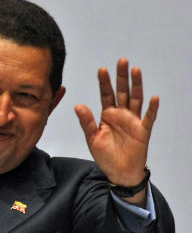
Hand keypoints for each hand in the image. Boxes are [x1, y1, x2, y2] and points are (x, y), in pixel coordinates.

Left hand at [74, 58, 158, 203]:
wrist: (119, 171)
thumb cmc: (105, 155)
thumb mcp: (92, 138)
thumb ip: (86, 122)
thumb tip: (78, 105)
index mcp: (108, 115)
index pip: (106, 95)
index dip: (104, 82)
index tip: (102, 69)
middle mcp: (121, 114)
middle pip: (122, 92)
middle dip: (121, 77)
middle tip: (122, 61)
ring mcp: (133, 121)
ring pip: (136, 99)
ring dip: (136, 85)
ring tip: (136, 70)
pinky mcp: (143, 130)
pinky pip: (149, 118)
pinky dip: (152, 108)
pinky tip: (154, 98)